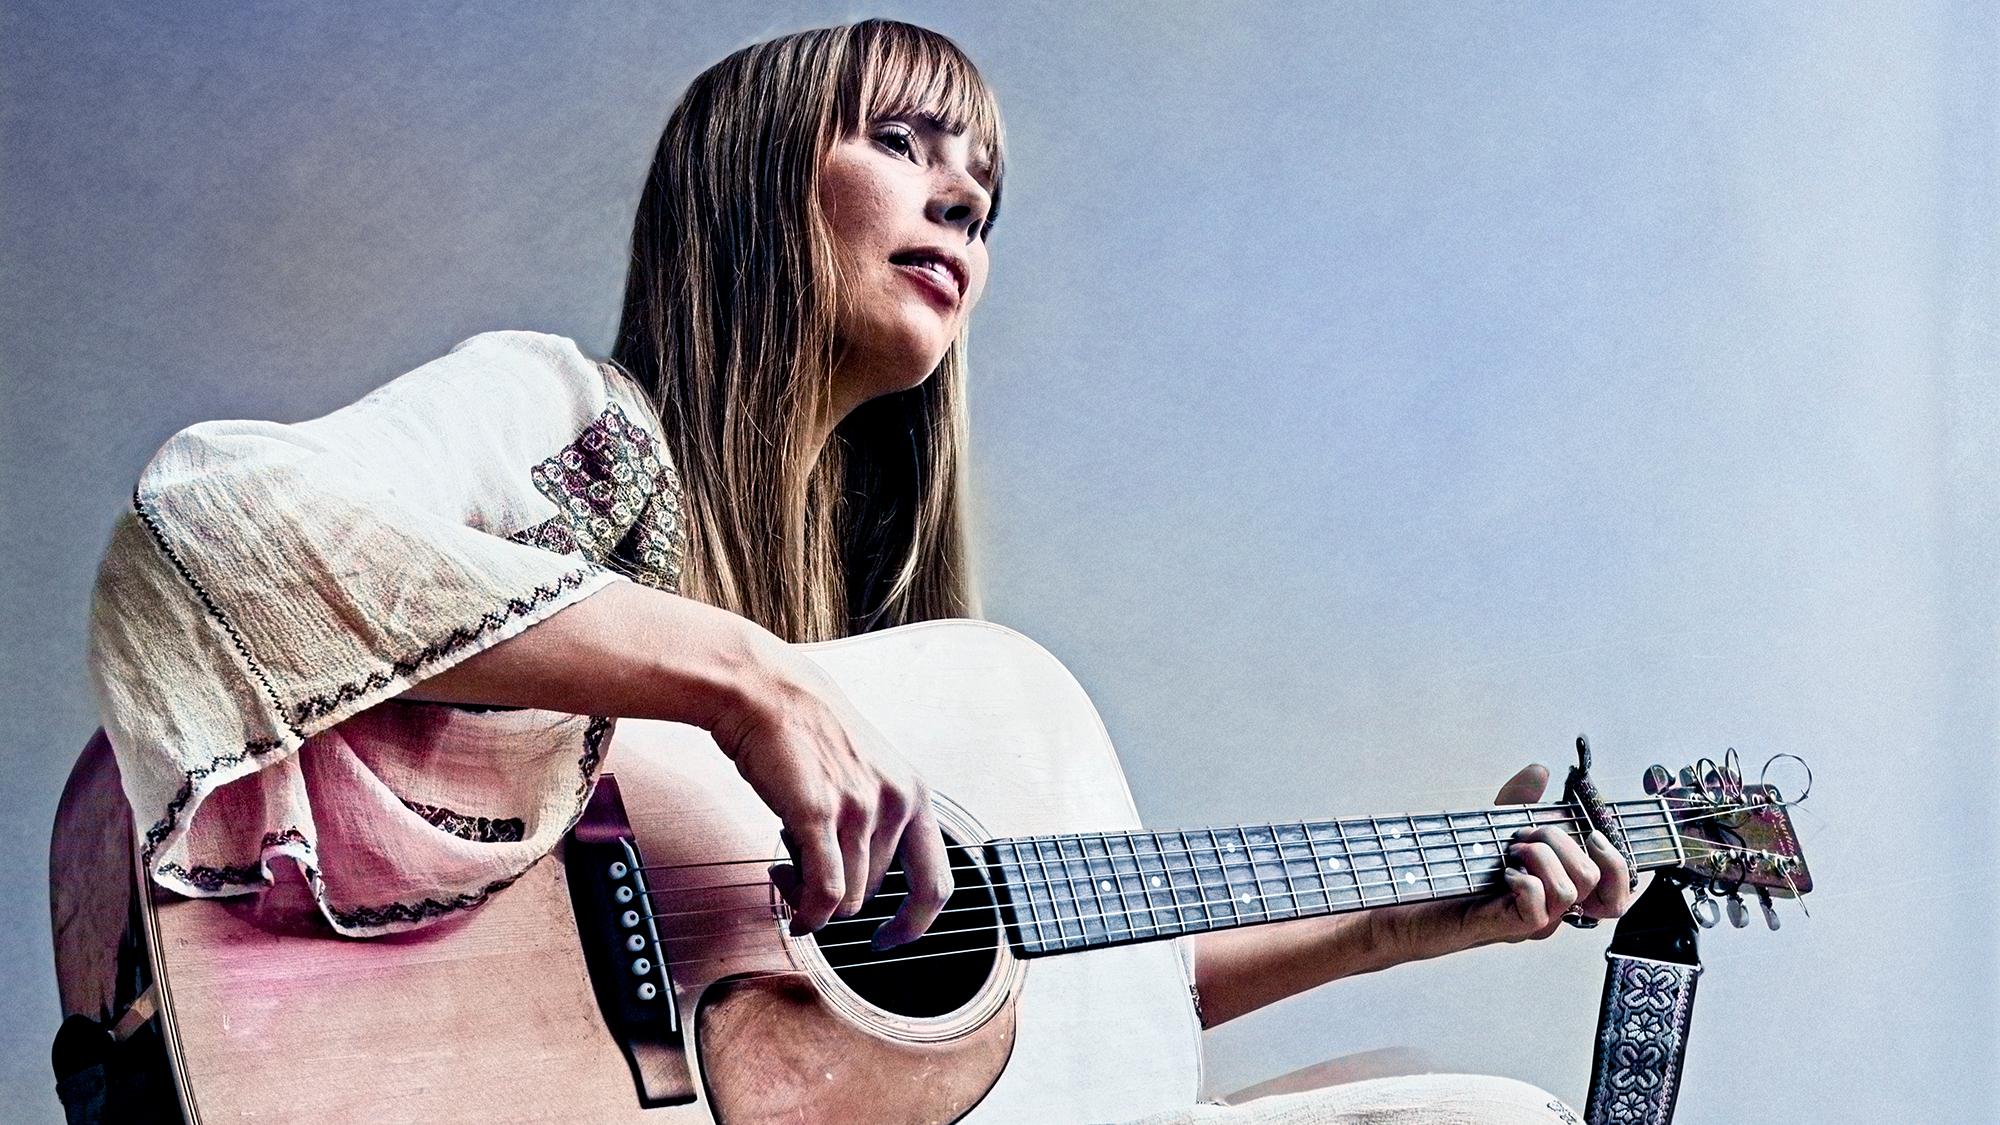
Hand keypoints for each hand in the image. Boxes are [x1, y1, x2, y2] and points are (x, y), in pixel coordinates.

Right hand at [711, 644, 951, 948]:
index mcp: (913, 793)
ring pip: (848, 898)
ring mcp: (861, 809)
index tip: (893, 937)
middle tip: (807, 887)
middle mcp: (897, 803)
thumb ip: (874, 817)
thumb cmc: (805, 728)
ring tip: (785, 867)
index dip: (917, 921)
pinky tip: (791, 908)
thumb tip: (860, 876)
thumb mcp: (864, 771)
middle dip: (840, 900)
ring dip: (811, 897)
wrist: (765, 690)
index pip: (938, 881)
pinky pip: (824, 893)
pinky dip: (807, 913)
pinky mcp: (820, 814)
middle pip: (878, 894)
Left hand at [1466, 763, 1636, 941]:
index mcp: (1566, 886)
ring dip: (1539, 858)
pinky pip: (1538, 902)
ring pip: (1568, 890)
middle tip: (1525, 836)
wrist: (1435, 900)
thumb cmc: (1473, 866)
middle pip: (1591, 877)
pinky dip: (1522, 879)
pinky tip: (1505, 873)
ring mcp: (1542, 920)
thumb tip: (1540, 770)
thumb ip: (1523, 799)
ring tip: (1512, 851)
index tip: (1590, 836)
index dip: (1615, 864)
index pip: (1616, 892)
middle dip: (1559, 842)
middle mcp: (1560, 908)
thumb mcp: (1501, 825)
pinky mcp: (1518, 926)